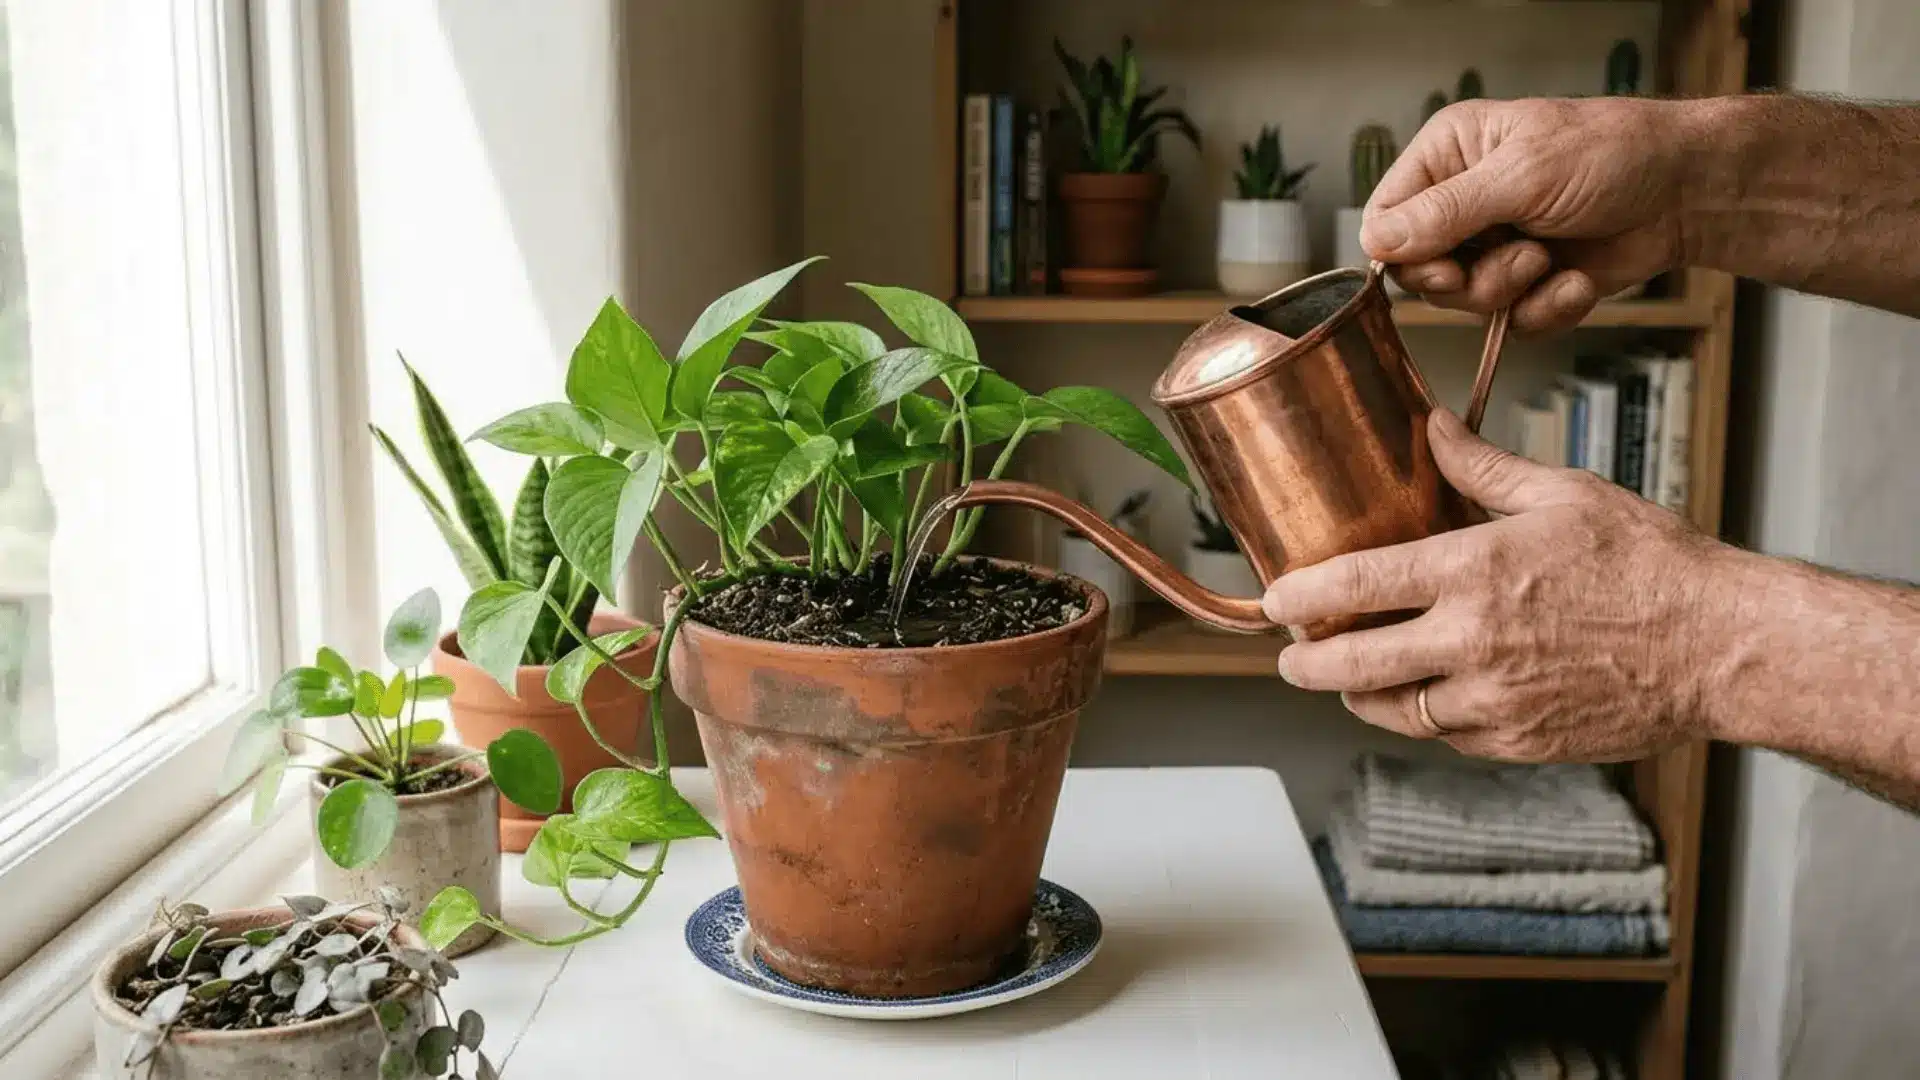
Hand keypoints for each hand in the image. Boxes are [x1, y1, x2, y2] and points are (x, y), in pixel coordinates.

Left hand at [1262, 409, 1726, 762]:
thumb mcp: (1564, 495)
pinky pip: (1444, 734)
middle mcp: (1471, 640)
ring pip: (1391, 710)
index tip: (1275, 600)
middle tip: (1290, 658)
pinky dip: (1423, 716)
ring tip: (1345, 679)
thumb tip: (1432, 427)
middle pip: (1351, 665)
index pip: (1356, 584)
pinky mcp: (1516, 740)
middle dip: (1305, 663)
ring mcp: (1492, 699)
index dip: (1300, 596)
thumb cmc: (1650, 564)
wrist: (1719, 646)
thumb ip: (1483, 468)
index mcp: (1474, 571)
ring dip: (1357, 696)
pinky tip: (1421, 695)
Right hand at [1364, 97, 1695, 332]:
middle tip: (1517, 261)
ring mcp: (1494, 244)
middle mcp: (1463, 201)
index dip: (1405, 255)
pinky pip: (1509, 321)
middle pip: (1419, 272)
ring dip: (1511, 293)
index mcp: (1448, 155)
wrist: (1688, 192)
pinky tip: (1576, 281)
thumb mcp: (1523, 175)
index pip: (1385, 217)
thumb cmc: (1615, 154)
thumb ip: (1446, 212)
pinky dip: (1545, 309)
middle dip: (1469, 280)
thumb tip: (1377, 241)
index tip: (1443, 268)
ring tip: (1550, 262)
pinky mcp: (1528, 283)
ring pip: (1463, 303)